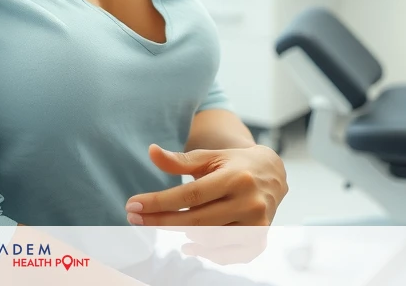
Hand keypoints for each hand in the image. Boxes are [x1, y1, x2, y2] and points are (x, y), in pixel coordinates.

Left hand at [124, 144, 287, 263]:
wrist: (272, 173)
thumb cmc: (232, 163)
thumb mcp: (208, 157)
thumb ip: (179, 160)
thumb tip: (151, 151)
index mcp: (236, 177)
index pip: (191, 195)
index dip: (159, 202)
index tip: (133, 205)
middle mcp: (249, 202)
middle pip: (197, 220)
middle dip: (161, 221)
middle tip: (134, 218)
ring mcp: (257, 224)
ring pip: (210, 239)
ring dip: (182, 235)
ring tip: (162, 225)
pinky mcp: (260, 240)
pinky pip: (229, 255)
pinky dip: (207, 253)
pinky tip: (189, 245)